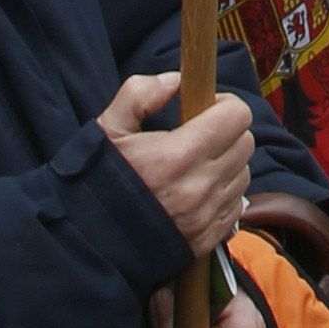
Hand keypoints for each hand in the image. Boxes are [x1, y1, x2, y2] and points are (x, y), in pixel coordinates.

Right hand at [99, 75, 252, 256]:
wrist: (84, 246)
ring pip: (243, 175)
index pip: (237, 116)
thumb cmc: (96, 184)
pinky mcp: (206, 241)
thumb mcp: (107, 129)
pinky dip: (224, 196)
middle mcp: (199, 188)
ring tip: (196, 168)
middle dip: (227, 133)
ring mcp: (206, 217)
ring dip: (227, 165)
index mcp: (178, 156)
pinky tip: (198, 194)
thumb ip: (140, 94)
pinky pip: (236, 207)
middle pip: (245, 143)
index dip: (224, 105)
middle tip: (200, 137)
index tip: (205, 108)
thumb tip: (175, 81)